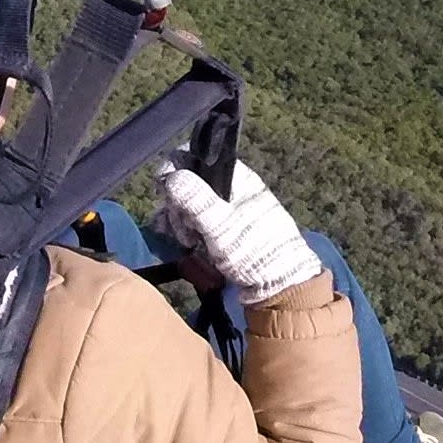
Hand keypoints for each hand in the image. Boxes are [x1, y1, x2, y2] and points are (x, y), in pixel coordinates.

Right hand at [152, 161, 327, 301]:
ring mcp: (220, 211)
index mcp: (235, 177)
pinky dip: (182, 232)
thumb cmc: (255, 250)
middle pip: (185, 183)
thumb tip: (171, 176)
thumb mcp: (223, 225)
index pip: (197, 157)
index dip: (176, 168)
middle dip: (176, 204)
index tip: (165, 189)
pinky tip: (184, 245)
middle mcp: (226, 190)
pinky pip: (190, 223)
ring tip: (188, 241)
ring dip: (178, 221)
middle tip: (183, 226)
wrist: (278, 285)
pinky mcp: (216, 231)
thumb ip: (197, 200)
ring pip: (184, 205)